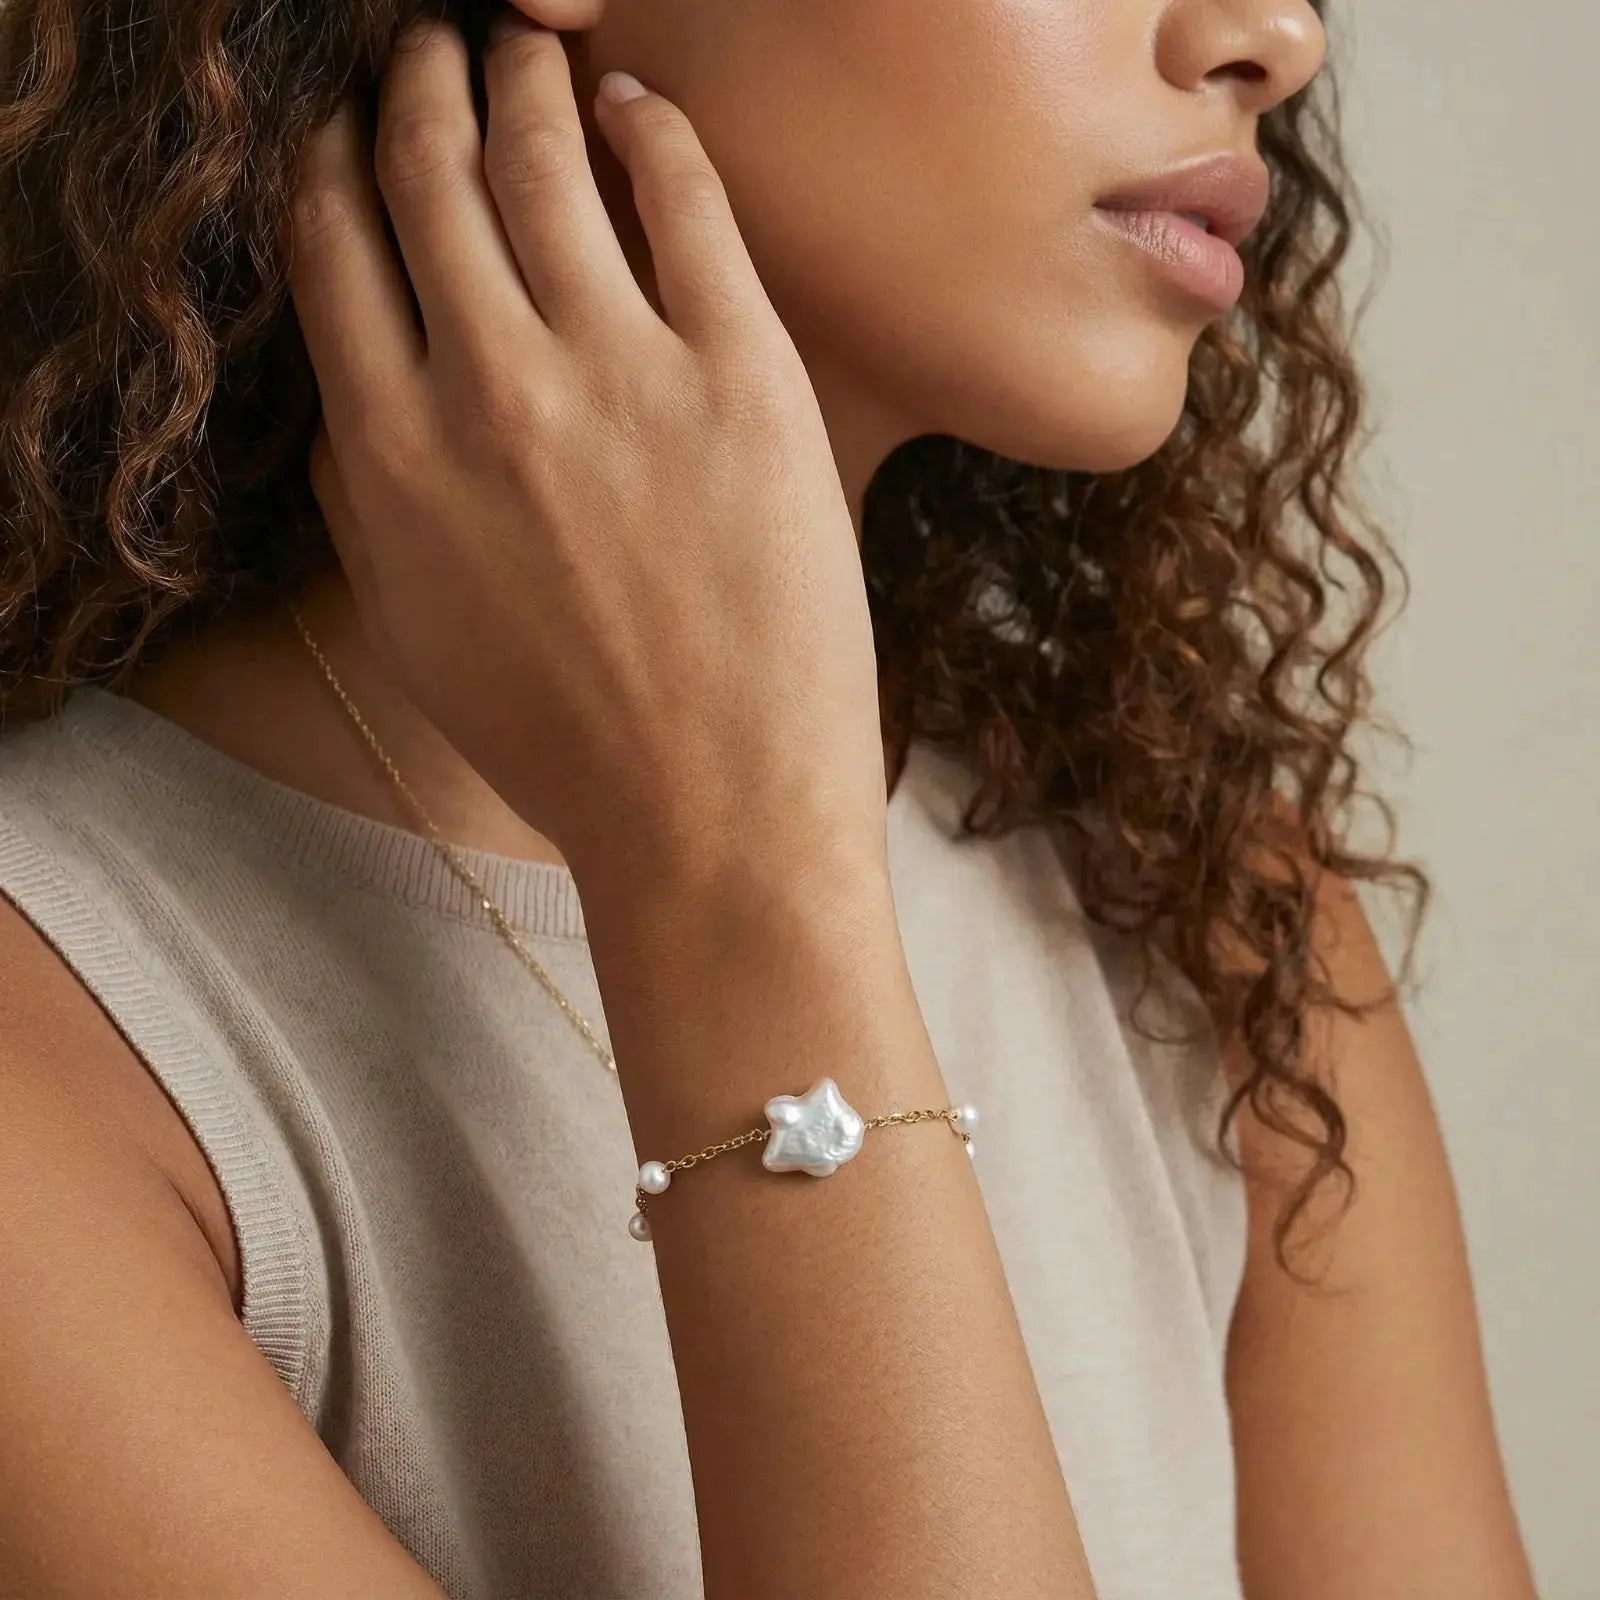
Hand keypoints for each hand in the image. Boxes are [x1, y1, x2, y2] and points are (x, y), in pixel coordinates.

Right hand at [287, 14, 885, 890]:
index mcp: (393, 451)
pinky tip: (635, 105)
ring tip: (519, 44)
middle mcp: (489, 387)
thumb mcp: (418, 633)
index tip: (347, 125)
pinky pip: (687, 204)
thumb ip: (362, 501)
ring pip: (544, 162)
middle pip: (427, 176)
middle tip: (427, 45)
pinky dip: (651, 131)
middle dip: (415, 85)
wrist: (715, 814)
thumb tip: (342, 397)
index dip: (333, 160)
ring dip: (518, 80)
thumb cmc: (567, 742)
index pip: (332, 245)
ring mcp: (619, 373)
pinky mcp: (742, 378)